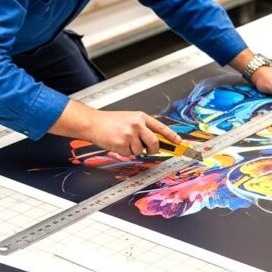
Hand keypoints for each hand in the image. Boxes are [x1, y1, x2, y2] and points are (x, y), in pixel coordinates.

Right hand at [49, 100, 181, 157]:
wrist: (93, 123)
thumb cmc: (110, 121)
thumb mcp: (130, 119)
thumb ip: (143, 128)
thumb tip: (155, 141)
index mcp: (141, 117)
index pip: (161, 127)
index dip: (171, 136)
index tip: (179, 142)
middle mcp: (137, 124)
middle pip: (154, 142)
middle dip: (154, 149)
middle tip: (149, 150)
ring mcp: (130, 134)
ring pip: (140, 150)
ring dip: (134, 150)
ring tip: (124, 141)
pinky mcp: (122, 143)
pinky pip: (129, 154)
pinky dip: (124, 152)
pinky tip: (117, 144)